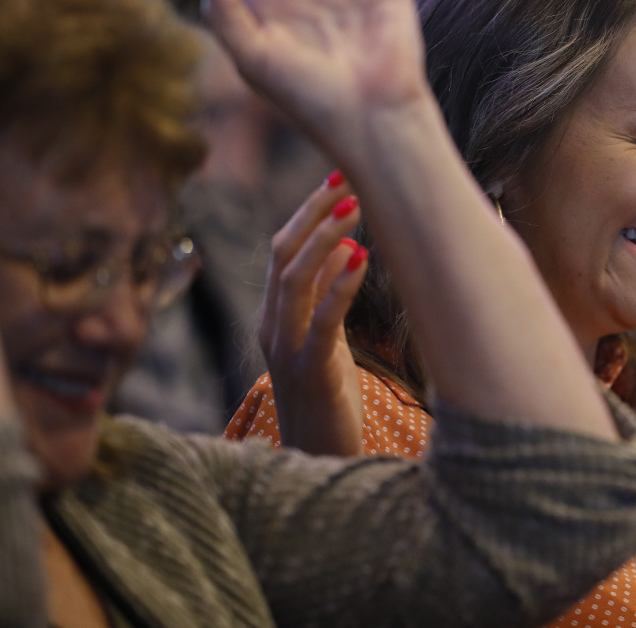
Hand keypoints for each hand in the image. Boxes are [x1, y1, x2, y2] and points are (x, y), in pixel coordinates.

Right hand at [260, 171, 369, 455]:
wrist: (318, 460)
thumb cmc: (327, 396)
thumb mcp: (326, 336)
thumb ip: (328, 293)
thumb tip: (346, 243)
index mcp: (274, 314)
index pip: (282, 248)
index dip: (308, 210)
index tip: (340, 174)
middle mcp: (272, 325)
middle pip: (282, 254)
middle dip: (314, 211)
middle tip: (349, 177)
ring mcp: (286, 349)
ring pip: (293, 280)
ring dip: (325, 238)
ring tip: (356, 205)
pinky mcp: (310, 373)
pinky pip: (321, 321)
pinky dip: (341, 285)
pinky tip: (363, 258)